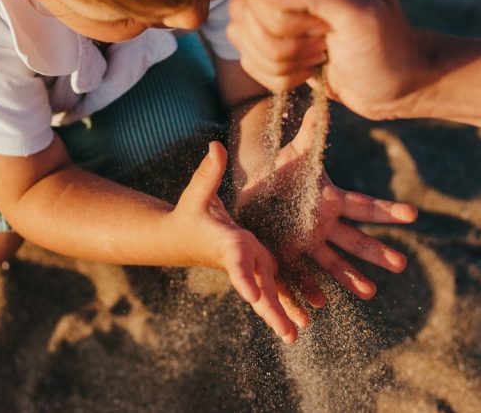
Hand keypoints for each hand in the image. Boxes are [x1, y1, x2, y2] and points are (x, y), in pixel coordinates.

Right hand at [169, 141, 303, 342]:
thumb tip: (214, 146)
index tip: (253, 296)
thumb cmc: (189, 213)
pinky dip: (284, 305)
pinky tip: (301, 321)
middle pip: (257, 287)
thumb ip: (208, 172)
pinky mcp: (255, 267)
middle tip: (288, 334)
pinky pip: (271, 289)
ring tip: (296, 334)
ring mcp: (248, 266)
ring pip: (267, 293)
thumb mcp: (198, 192)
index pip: (236, 261)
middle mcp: (240, 259)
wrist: (179, 238)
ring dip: (281, 313)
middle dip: (272, 309)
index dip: (244, 277)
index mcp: (227, 242)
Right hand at [228, 0, 438, 120]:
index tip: (326, 28)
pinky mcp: (272, 36)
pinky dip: (278, 75)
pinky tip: (310, 68)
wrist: (399, 85)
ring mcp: (278, 4)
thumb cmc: (387, 49)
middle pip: (245, 13)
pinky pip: (246, 58)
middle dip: (285, 44)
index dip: (286, 20)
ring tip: (319, 55)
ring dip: (281, 62)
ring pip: (241, 37)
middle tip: (325, 43)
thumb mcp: (358, 14)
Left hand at [236, 107, 417, 303]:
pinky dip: (309, 290)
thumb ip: (310, 134)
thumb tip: (322, 103)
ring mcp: (307, 244)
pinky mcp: (287, 256)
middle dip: (377, 252)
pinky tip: (318, 304)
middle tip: (401, 264)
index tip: (414, 215)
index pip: (364, 206)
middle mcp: (324, 227)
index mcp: (331, 202)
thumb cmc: (280, 173)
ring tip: (370, 292)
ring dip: (350, 278)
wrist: (253, 194)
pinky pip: (300, 276)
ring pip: (332, 263)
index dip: (388, 210)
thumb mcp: (294, 154)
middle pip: (355, 241)